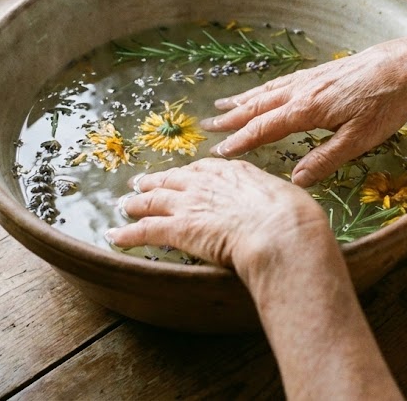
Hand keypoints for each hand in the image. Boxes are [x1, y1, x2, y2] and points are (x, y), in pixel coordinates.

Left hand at [106, 158, 330, 277]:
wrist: (279, 231)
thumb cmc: (292, 217)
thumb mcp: (287, 197)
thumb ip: (274, 200)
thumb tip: (286, 207)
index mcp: (233, 171)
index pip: (203, 169)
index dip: (188, 175)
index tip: (181, 177)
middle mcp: (205, 182)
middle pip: (172, 180)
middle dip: (155, 183)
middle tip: (142, 185)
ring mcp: (189, 203)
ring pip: (153, 201)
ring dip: (137, 204)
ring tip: (125, 206)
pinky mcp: (178, 228)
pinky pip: (145, 230)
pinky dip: (127, 233)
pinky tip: (115, 236)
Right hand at [200, 34, 406, 186]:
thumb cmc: (386, 104)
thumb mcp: (360, 140)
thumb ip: (325, 160)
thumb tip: (294, 181)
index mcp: (307, 111)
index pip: (264, 129)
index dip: (240, 142)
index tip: (219, 153)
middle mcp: (302, 92)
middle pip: (258, 107)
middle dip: (231, 120)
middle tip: (206, 128)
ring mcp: (310, 79)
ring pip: (267, 91)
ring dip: (242, 101)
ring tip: (222, 107)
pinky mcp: (321, 72)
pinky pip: (281, 82)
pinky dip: (263, 88)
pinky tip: (262, 91)